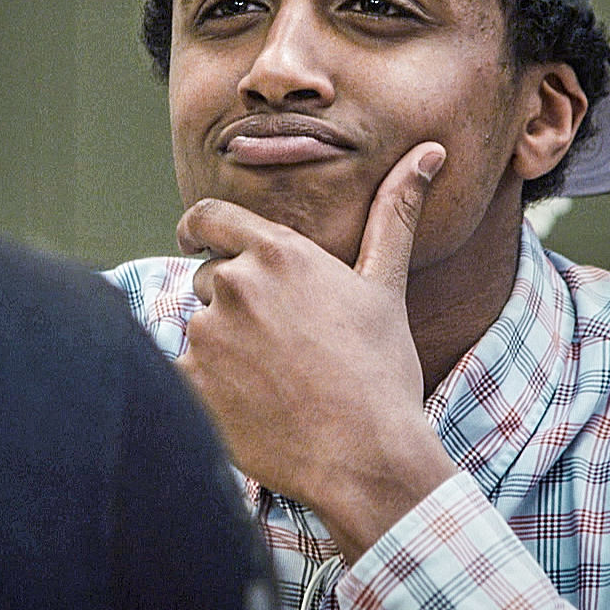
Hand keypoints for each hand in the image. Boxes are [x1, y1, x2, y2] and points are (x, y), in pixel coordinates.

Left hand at [175, 142, 460, 560]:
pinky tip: (247, 408)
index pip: (208, 217)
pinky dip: (205, 388)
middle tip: (280, 345)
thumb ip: (394, 214)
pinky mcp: (190, 383)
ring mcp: (207, 334)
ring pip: (197, 329)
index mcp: (278, 252)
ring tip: (272, 382)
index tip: (194, 239)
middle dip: (232, 304)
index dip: (198, 228)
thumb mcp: (385, 286)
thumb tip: (430, 152)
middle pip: (208, 280)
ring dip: (222, 348)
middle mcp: (235, 284)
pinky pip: (180, 373)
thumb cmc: (381, 370)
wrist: (366, 457)